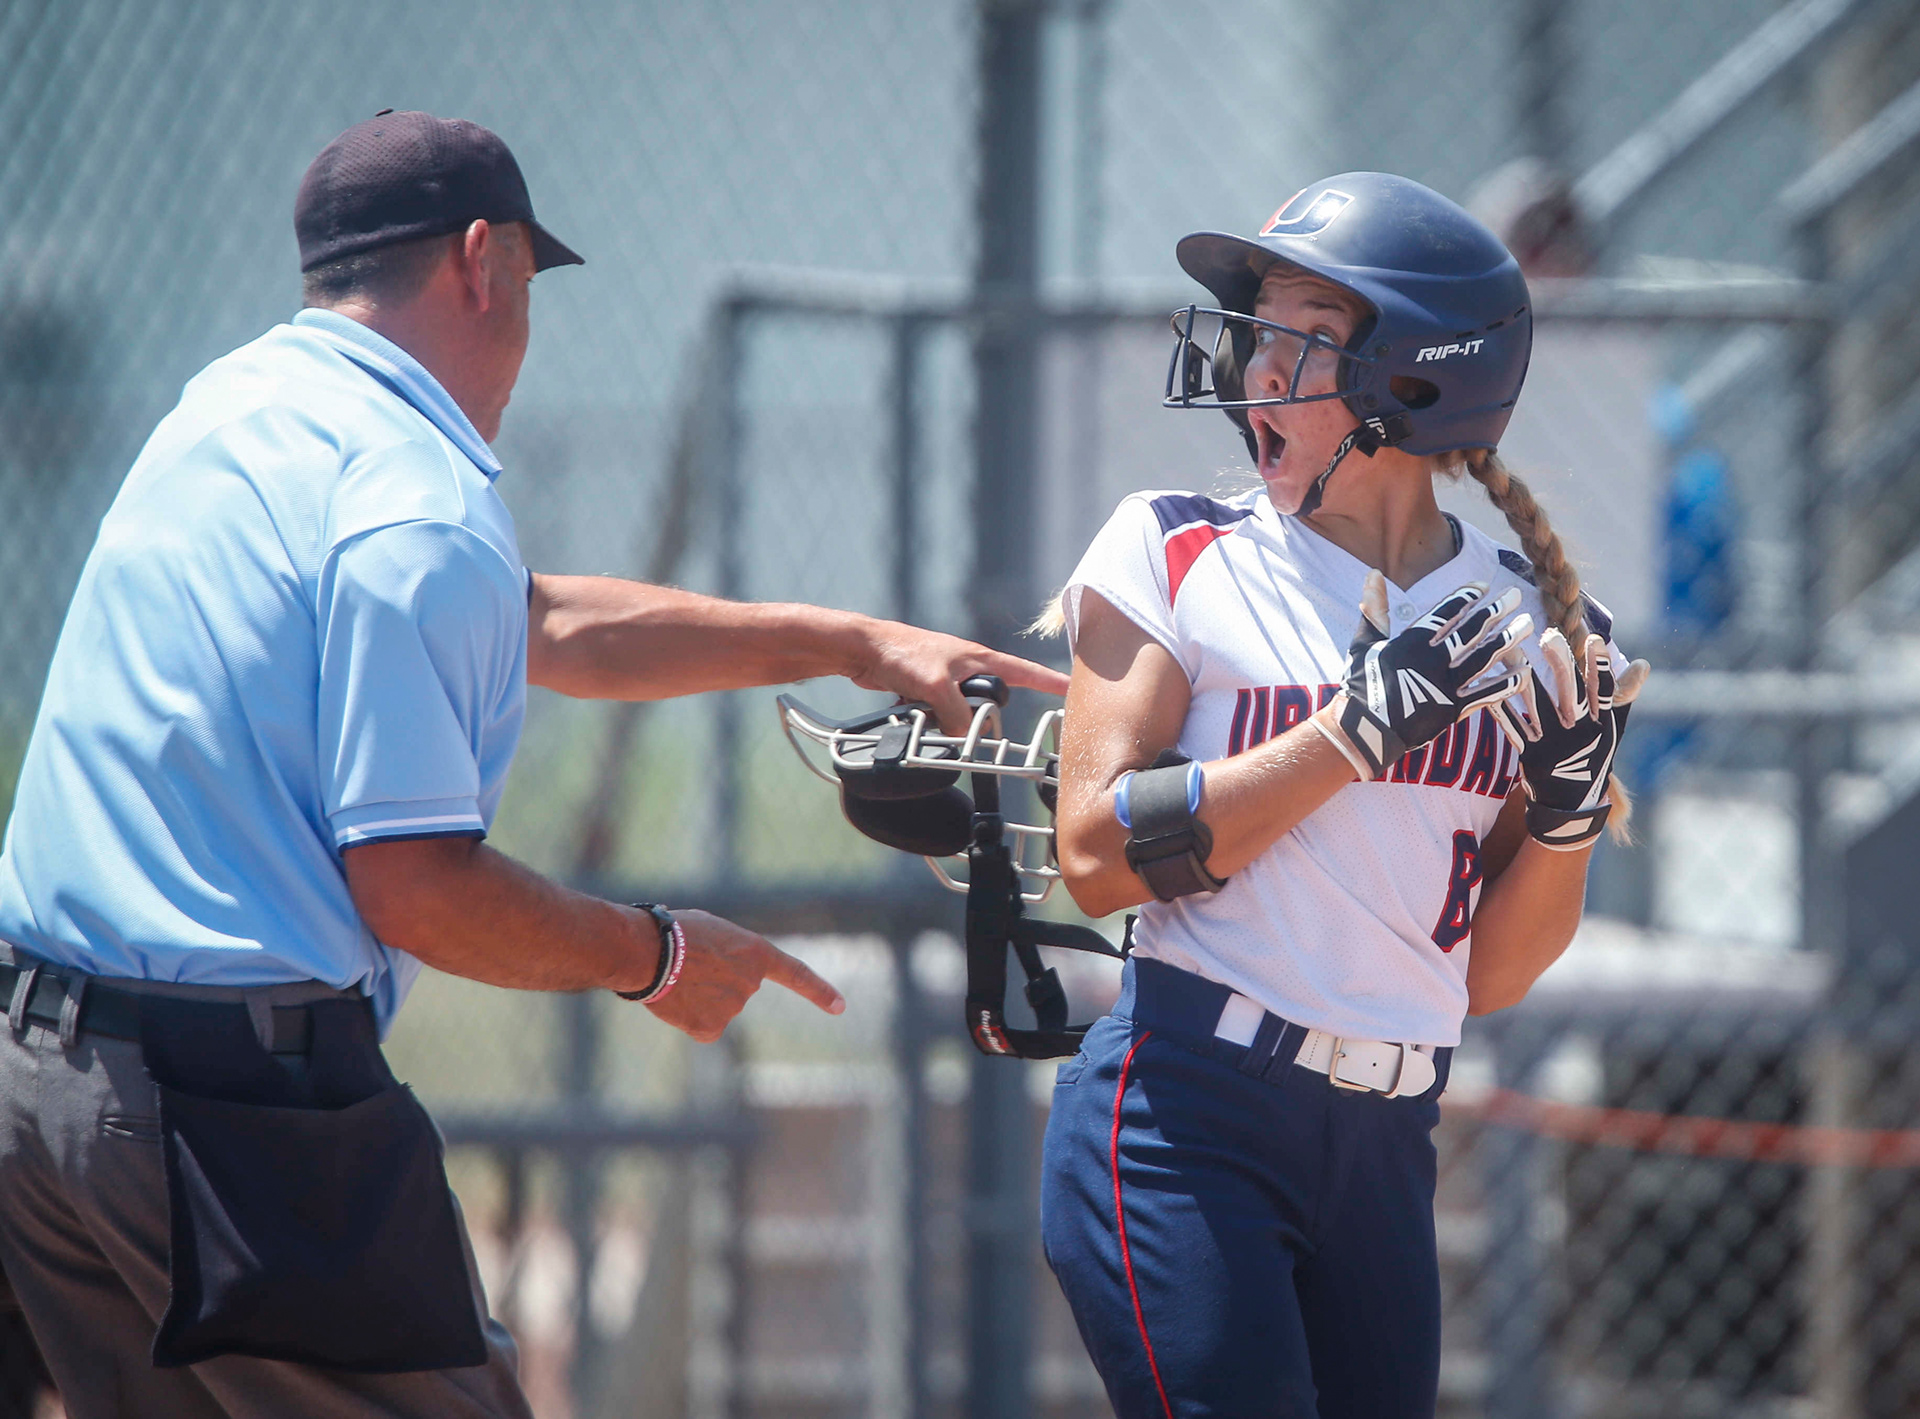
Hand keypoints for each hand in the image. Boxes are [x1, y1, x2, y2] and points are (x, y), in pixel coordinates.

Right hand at [643, 909, 844, 1042]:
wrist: (647, 953)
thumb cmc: (672, 931)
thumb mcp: (712, 929)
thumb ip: (727, 951)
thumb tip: (711, 968)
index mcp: (756, 954)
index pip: (796, 974)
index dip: (819, 991)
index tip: (841, 1007)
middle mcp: (751, 984)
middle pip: (736, 989)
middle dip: (715, 981)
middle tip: (687, 965)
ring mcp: (733, 1009)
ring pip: (717, 1009)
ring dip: (699, 997)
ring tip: (675, 978)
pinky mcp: (710, 1030)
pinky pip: (703, 1027)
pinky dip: (689, 1019)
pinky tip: (676, 1002)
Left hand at [847, 617, 1070, 732]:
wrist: (864, 648)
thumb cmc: (902, 652)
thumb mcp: (937, 687)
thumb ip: (958, 715)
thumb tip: (967, 739)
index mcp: (981, 659)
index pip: (1026, 672)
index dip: (1050, 683)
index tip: (1072, 691)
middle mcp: (968, 666)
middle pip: (989, 701)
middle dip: (977, 715)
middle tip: (960, 724)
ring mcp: (948, 677)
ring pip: (960, 709)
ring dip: (944, 717)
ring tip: (925, 709)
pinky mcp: (928, 687)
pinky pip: (938, 711)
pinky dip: (926, 715)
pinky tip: (911, 709)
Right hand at [1314, 571, 1531, 779]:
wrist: (1364, 730)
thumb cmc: (1360, 686)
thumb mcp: (1363, 644)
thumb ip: (1375, 609)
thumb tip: (1373, 574)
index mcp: (1411, 643)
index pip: (1445, 613)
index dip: (1466, 597)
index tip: (1483, 586)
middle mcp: (1433, 661)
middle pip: (1471, 631)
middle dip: (1495, 611)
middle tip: (1515, 596)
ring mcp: (1445, 686)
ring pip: (1484, 658)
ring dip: (1508, 640)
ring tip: (1527, 624)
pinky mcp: (1452, 710)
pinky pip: (1486, 694)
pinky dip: (1506, 683)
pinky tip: (1525, 672)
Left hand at [1488, 629, 1649, 849]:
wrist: (1571, 805)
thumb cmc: (1592, 756)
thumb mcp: (1612, 729)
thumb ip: (1622, 696)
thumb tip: (1644, 664)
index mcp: (1601, 724)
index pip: (1603, 691)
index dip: (1599, 666)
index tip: (1594, 639)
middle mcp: (1579, 733)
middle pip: (1570, 694)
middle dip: (1561, 664)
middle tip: (1548, 636)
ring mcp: (1554, 745)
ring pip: (1537, 706)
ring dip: (1522, 677)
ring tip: (1510, 651)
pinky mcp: (1530, 755)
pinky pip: (1513, 728)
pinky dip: (1500, 708)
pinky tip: (1488, 687)